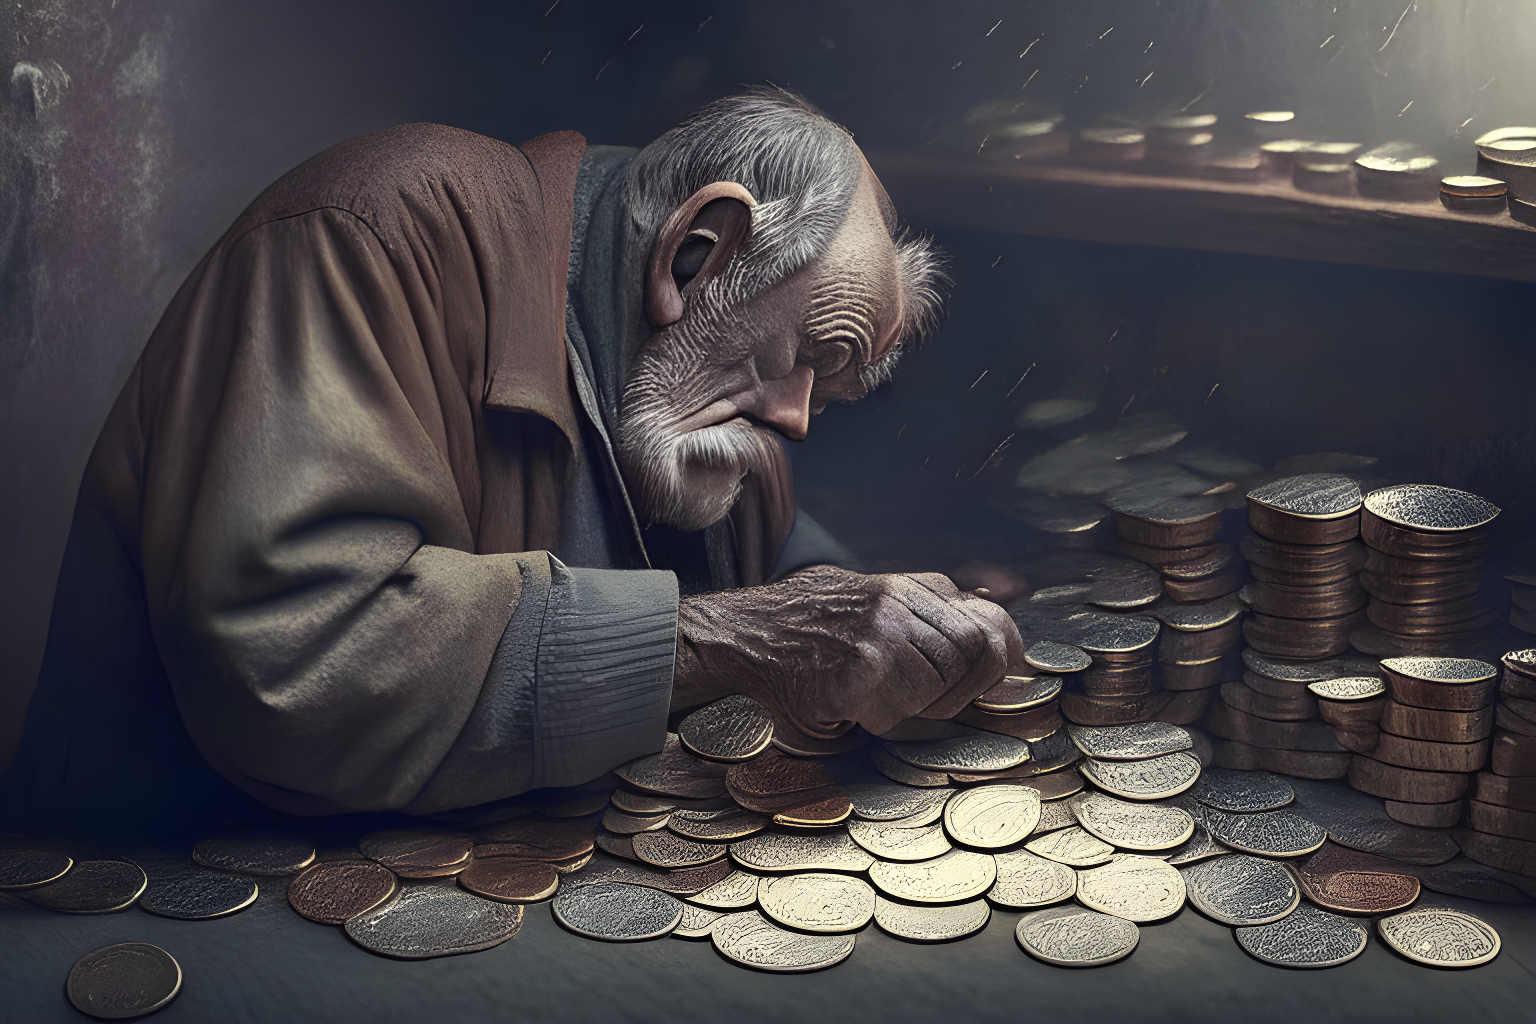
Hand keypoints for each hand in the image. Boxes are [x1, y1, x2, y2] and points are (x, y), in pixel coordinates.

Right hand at [672, 564, 1026, 737]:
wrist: (736, 636)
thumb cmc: (800, 628)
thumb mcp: (865, 598)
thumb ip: (928, 606)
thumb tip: (1004, 619)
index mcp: (903, 587)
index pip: (987, 620)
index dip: (1003, 655)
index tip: (1001, 676)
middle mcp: (897, 602)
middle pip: (974, 654)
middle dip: (960, 690)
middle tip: (921, 703)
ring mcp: (879, 634)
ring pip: (941, 687)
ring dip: (914, 708)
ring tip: (875, 701)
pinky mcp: (859, 670)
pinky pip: (899, 711)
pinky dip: (878, 720)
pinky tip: (848, 707)